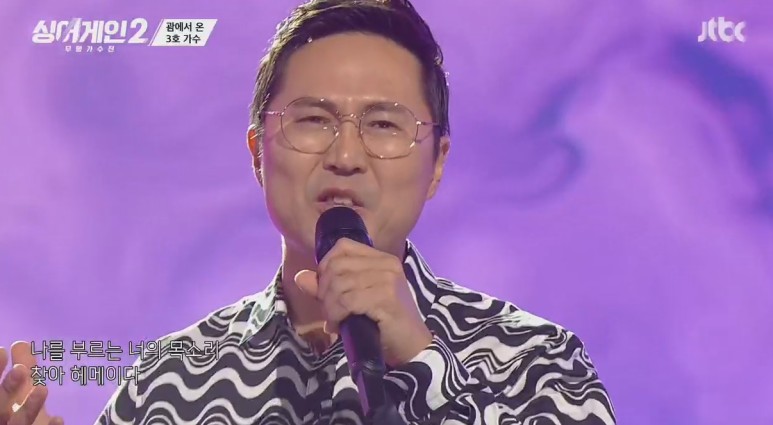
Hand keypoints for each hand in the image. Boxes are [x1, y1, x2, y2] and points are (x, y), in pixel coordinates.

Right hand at [0, 342, 63, 424]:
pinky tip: (59, 418)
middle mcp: (2, 419)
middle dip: (7, 388)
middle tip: (20, 369)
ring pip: (18, 423)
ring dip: (29, 407)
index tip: (2, 350)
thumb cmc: (19, 414)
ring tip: (43, 389)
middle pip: (0, 407)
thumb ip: (22, 372)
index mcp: (0, 405)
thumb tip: (19, 344)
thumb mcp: (21, 394)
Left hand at [295, 238, 432, 366]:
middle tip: (330, 311)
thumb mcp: (353, 301)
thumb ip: (327, 288)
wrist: (410, 347)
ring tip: (335, 320)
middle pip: (336, 265)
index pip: (342, 247)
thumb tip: (301, 277)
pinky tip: (340, 325)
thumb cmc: (383, 324)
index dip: (326, 266)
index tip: (327, 290)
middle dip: (324, 290)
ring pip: (339, 284)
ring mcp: (387, 279)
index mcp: (381, 259)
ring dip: (330, 306)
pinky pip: (347, 300)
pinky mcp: (386, 298)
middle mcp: (386, 264)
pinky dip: (337, 314)